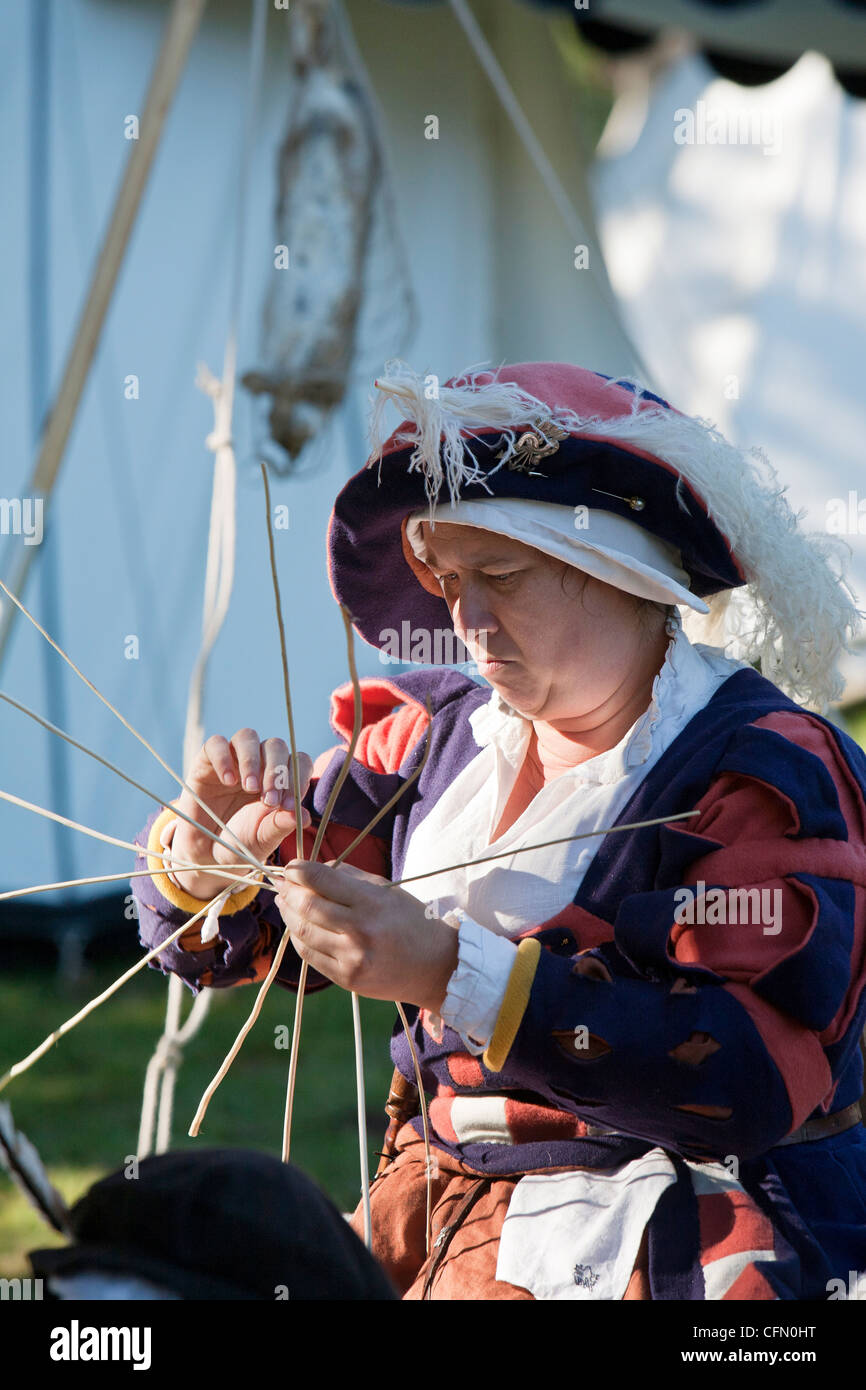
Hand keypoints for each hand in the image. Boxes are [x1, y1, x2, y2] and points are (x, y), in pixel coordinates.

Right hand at [168, 729, 312, 898]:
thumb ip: (280, 826)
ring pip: (248, 737)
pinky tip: (228, 781)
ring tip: (250, 787)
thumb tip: (305, 817)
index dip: (298, 778)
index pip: (298, 762)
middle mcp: (259, 764)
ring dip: (252, 760)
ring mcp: (233, 759)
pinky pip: (216, 744)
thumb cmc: (239, 843)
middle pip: (276, 745)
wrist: (205, 853)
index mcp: (281, 780)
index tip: (288, 806)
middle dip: (276, 772)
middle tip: (269, 801)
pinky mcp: (206, 761)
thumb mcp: (262, 840)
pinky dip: (223, 758)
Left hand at [274, 860, 459, 1010]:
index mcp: (372, 903)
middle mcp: (360, 931)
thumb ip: (349, 877)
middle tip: (282, 883)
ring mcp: (352, 958)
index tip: (292, 866)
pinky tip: (298, 926)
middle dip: (289, 892)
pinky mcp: (347, 979)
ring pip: (303, 932)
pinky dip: (299, 938)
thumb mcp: (387, 890)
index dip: (299, 871)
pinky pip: (310, 955)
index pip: (323, 881)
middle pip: (307, 907)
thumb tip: (314, 868)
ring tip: (285, 902)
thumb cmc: (411, 922)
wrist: (435, 967)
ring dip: (288, 914)